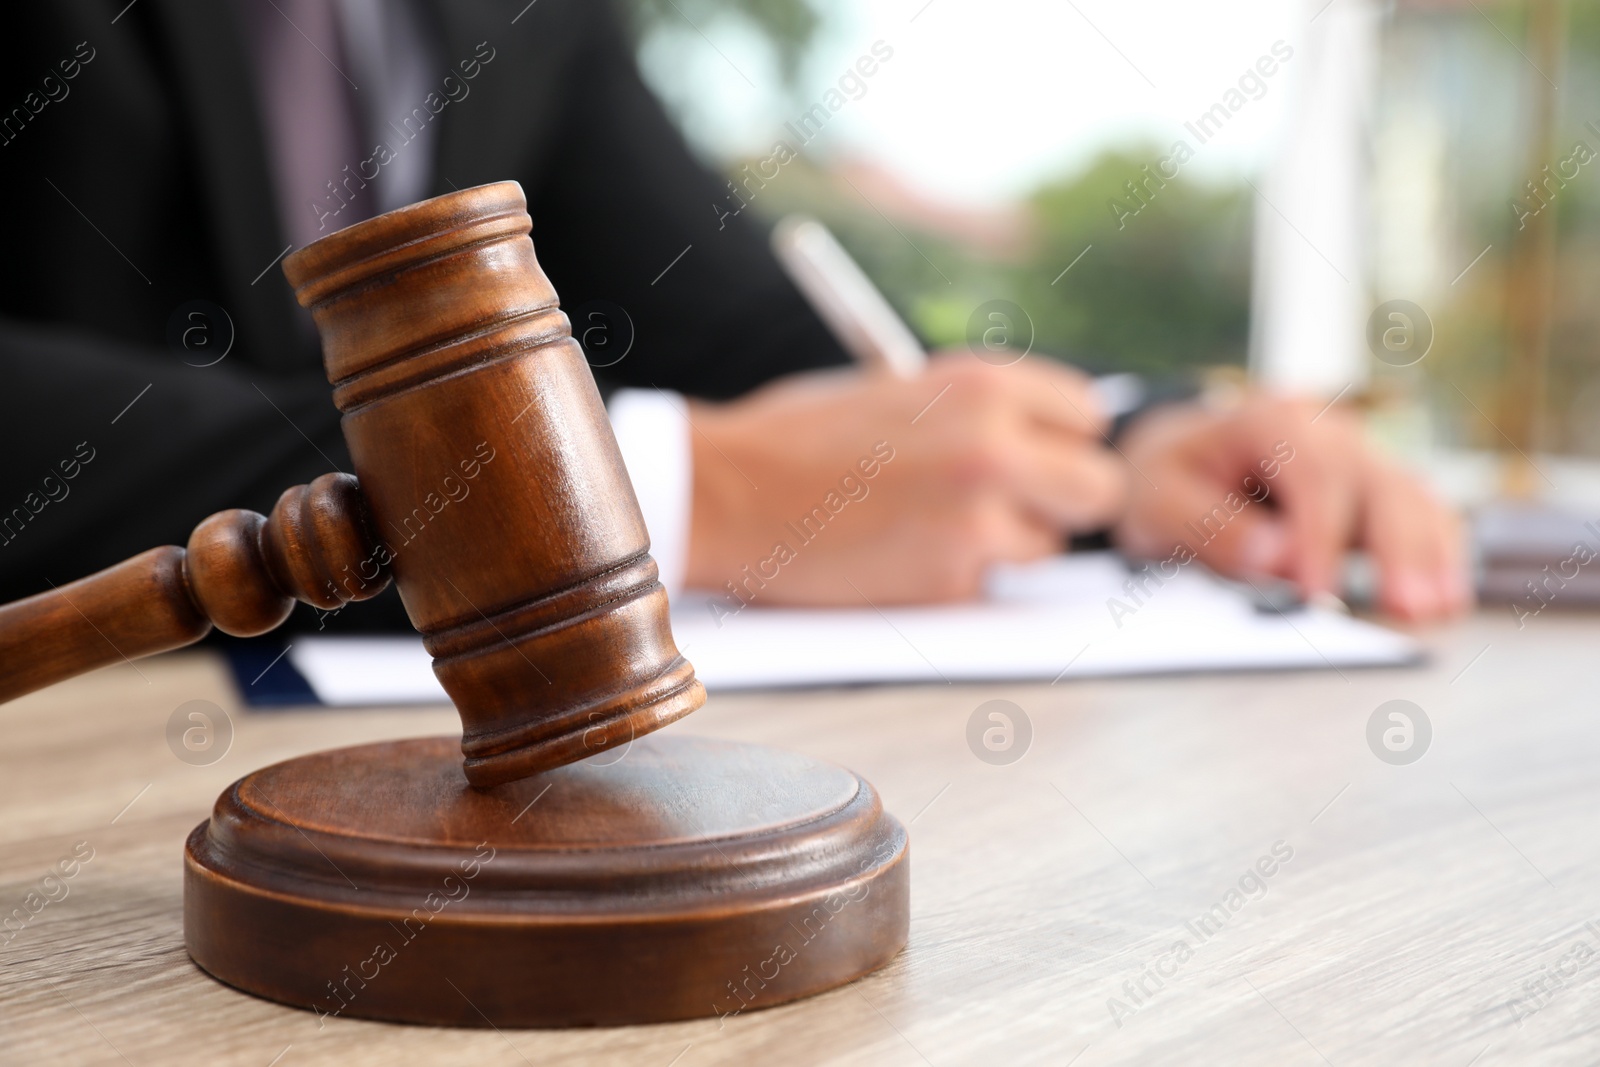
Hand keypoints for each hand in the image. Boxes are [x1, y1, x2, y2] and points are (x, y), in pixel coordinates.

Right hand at [683, 354, 1126, 604]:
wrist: (728, 490)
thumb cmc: (801, 436)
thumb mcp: (903, 388)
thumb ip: (979, 411)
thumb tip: (1045, 442)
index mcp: (983, 383)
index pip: (1086, 415)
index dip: (1058, 440)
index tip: (1033, 454)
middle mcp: (994, 445)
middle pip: (1097, 488)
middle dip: (1062, 502)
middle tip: (1017, 508)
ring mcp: (976, 517)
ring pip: (1045, 548)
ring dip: (1003, 547)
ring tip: (927, 527)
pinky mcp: (948, 578)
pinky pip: (984, 587)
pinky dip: (949, 581)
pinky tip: (894, 555)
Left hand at [1112, 394, 1469, 620]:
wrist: (1174, 459)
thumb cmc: (1167, 477)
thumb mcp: (1161, 499)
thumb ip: (1214, 526)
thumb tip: (1278, 560)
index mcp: (1271, 420)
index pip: (1313, 473)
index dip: (1322, 535)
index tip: (1319, 592)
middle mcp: (1327, 431)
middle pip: (1378, 482)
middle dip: (1397, 547)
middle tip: (1406, 608)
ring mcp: (1358, 459)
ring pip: (1411, 497)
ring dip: (1429, 554)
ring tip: (1438, 610)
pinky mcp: (1374, 493)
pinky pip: (1420, 515)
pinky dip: (1438, 553)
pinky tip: (1449, 597)